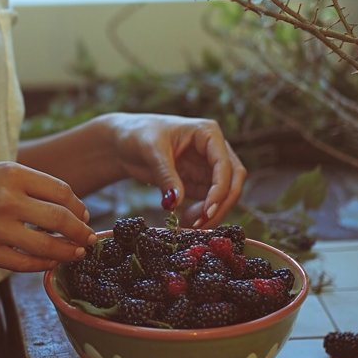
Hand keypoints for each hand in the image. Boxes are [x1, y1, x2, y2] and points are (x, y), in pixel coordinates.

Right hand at [0, 161, 96, 272]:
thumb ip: (27, 185)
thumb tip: (66, 206)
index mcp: (11, 173)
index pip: (62, 192)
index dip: (79, 207)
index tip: (84, 216)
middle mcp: (6, 199)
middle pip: (62, 219)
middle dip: (81, 232)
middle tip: (89, 239)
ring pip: (47, 246)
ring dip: (67, 252)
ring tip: (76, 253)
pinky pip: (24, 264)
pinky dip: (42, 265)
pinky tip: (49, 262)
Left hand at [105, 113, 245, 227]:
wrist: (124, 143)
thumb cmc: (138, 135)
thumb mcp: (151, 151)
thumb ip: (166, 175)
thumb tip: (176, 202)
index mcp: (208, 133)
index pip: (225, 165)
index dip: (220, 189)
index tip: (207, 211)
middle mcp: (214, 149)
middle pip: (233, 181)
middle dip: (221, 204)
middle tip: (202, 223)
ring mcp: (208, 167)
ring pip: (224, 195)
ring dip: (211, 213)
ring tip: (187, 224)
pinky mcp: (198, 183)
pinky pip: (209, 202)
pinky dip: (202, 215)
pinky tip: (185, 221)